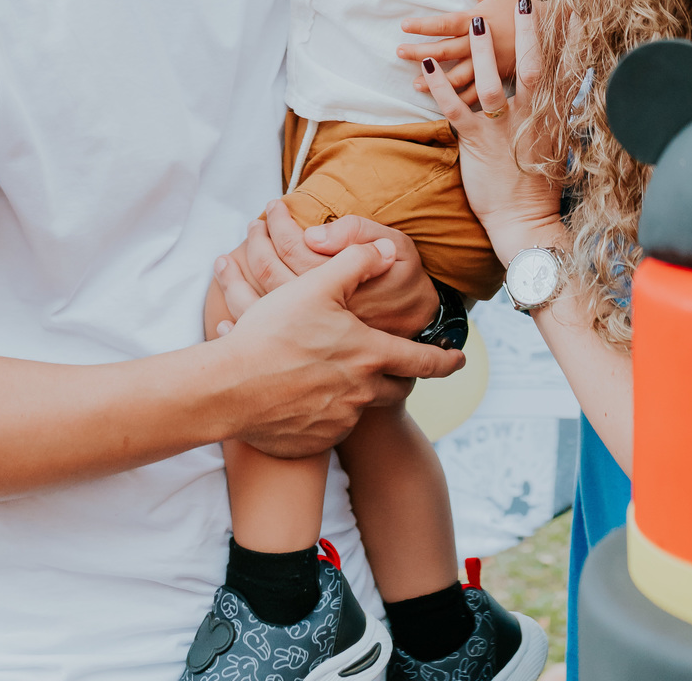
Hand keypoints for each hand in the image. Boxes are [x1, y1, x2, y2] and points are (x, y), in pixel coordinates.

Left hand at [214, 201, 437, 337]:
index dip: (279, 222)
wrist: (421, 343)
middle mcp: (314, 310)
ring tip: (227, 257)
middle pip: (268, 271)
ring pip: (254, 302)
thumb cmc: (407, 289)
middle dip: (256, 241)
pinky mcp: (299, 355)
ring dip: (235, 276)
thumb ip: (360, 235)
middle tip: (253, 225)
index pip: (293, 245)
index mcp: (334, 282)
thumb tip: (314, 234)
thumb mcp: (399, 250)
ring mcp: (304, 336)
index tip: (274, 206)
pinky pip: (258, 335)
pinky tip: (224, 310)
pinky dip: (235, 318)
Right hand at [216, 241, 462, 457]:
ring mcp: (339, 421)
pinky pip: (331, 427)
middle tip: (400, 371)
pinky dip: (328, 413)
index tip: (460, 360)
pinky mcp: (314, 442)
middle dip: (404, 379)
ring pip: (363, 408)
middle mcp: (362, 394)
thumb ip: (357, 261)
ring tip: (339, 378)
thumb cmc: (274, 333)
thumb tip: (386, 249)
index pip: (424, 361)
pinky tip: (306, 397)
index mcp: (370, 356)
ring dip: (360, 394)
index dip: (446, 360)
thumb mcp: (317, 285)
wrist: (231, 387)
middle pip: (398, 389)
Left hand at [397, 0, 519, 100]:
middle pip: (445, 51)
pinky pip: (476, 93)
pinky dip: (461, 100)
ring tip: (416, 84)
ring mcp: (489, 64)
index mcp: (478, 22)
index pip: (446, 24)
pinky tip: (444, 104)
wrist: (551, 32)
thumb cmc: (521, 11)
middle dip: (421, 52)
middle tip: (400, 52)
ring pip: (457, 76)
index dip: (424, 25)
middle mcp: (480, 45)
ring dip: (436, 80)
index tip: (404, 26)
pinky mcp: (497, 78)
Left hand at [417, 0, 562, 264]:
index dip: (564, 41)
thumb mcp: (554, 145)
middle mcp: (529, 119)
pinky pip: (456, 109)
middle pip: (531, 68)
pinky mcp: (477, 143)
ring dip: (482, 51)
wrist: (524, 221)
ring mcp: (502, 130)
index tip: (568, 13)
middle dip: (529, 34)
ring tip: (475, 21)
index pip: (559, 71)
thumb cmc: (536, 186)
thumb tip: (564, 96)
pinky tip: (428, 66)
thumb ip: (556, 116)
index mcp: (549, 118)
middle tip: (527, 2)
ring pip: (492, 83)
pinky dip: (440, 87)